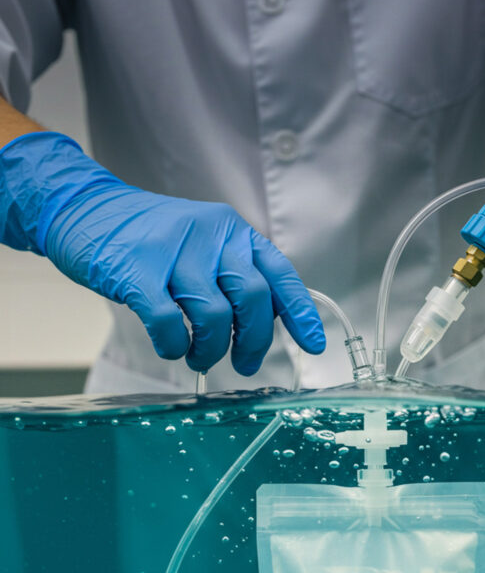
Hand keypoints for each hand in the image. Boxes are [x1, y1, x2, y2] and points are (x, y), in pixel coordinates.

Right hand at [0, 132, 324, 373]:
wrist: (82, 208)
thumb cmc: (145, 237)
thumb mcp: (201, 243)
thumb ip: (232, 274)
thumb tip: (262, 324)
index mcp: (231, 231)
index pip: (278, 274)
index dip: (299, 313)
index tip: (313, 344)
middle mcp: (210, 236)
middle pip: (252, 300)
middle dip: (253, 342)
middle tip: (242, 363)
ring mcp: (174, 252)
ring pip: (214, 317)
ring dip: (210, 350)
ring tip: (198, 357)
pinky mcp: (137, 271)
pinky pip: (170, 324)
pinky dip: (175, 346)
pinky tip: (172, 347)